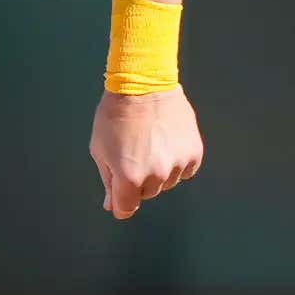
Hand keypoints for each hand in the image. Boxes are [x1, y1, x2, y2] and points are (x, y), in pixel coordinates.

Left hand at [90, 86, 203, 219]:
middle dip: (137, 181)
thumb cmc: (114, 116)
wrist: (143, 86)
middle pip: (147, 193)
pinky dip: (176, 163)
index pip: (126, 207)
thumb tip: (112, 206)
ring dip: (158, 171)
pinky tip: (165, 143)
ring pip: (167, 182)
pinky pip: (185, 171)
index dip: (120, 205)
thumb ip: (108, 180)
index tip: (118, 200)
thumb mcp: (100, 149)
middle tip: (130, 154)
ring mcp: (178, 165)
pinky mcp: (194, 154)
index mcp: (129, 176)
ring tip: (148, 143)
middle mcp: (156, 175)